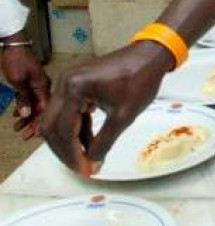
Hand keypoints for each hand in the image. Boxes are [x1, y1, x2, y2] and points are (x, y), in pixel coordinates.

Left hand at [1, 43, 50, 139]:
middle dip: (32, 123)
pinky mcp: (31, 82)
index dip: (38, 123)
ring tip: (17, 127)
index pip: (44, 109)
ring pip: (35, 104)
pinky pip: (30, 98)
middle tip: (22, 135)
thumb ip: (24, 98)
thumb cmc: (17, 60)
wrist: (13, 45)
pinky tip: (17, 112)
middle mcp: (43, 86)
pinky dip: (24, 106)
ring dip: (26, 116)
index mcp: (43, 86)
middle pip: (41, 109)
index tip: (30, 134)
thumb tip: (27, 114)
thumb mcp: (18, 81)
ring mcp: (37, 84)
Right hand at [41, 41, 173, 177]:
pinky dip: (77, 127)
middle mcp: (64, 83)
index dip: (72, 154)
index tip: (84, 171)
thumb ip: (104, 143)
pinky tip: (88, 141)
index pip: (63, 130)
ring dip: (70, 140)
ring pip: (59, 119)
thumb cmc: (140, 80)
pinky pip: (69, 110)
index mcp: (74, 88)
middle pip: (52, 126)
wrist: (150, 55)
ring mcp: (68, 82)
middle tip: (81, 167)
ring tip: (86, 158)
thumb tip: (92, 165)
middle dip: (65, 150)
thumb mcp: (123, 116)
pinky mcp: (76, 83)